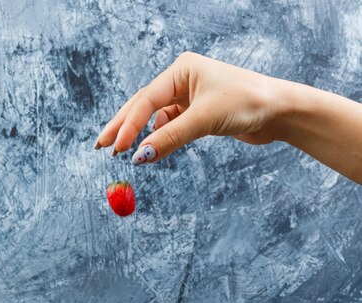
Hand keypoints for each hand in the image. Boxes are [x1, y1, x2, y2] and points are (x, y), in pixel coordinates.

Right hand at [95, 51, 285, 163]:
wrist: (279, 111)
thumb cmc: (247, 103)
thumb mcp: (205, 119)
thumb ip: (171, 137)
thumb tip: (140, 157)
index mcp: (182, 69)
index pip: (146, 100)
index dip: (128, 125)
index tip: (116, 148)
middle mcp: (182, 80)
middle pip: (143, 106)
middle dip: (122, 127)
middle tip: (100, 146)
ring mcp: (189, 97)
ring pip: (156, 119)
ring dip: (141, 135)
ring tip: (121, 151)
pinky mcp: (198, 114)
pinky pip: (171, 127)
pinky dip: (160, 139)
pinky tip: (152, 148)